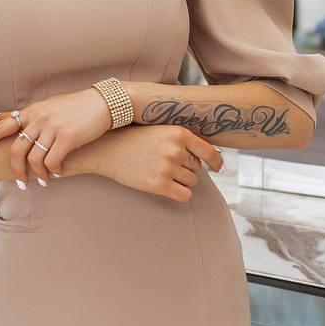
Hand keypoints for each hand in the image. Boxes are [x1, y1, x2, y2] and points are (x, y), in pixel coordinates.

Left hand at [0, 89, 113, 184]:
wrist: (103, 103)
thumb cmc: (73, 107)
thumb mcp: (45, 106)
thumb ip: (22, 115)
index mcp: (30, 111)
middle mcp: (38, 118)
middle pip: (15, 150)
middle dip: (15, 170)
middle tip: (20, 183)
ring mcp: (53, 127)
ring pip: (34, 160)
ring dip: (37, 175)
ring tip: (43, 181)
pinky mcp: (68, 138)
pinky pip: (53, 162)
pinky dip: (53, 172)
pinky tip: (58, 173)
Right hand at [92, 124, 222, 201]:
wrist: (106, 149)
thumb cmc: (134, 139)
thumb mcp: (160, 130)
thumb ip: (182, 139)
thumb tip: (212, 156)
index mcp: (179, 133)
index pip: (209, 151)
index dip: (216, 162)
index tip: (218, 167)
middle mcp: (175, 150)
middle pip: (197, 168)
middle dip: (186, 169)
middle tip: (165, 165)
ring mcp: (167, 168)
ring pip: (192, 182)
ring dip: (182, 181)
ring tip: (161, 172)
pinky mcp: (159, 185)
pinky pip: (184, 195)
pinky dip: (181, 194)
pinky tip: (168, 188)